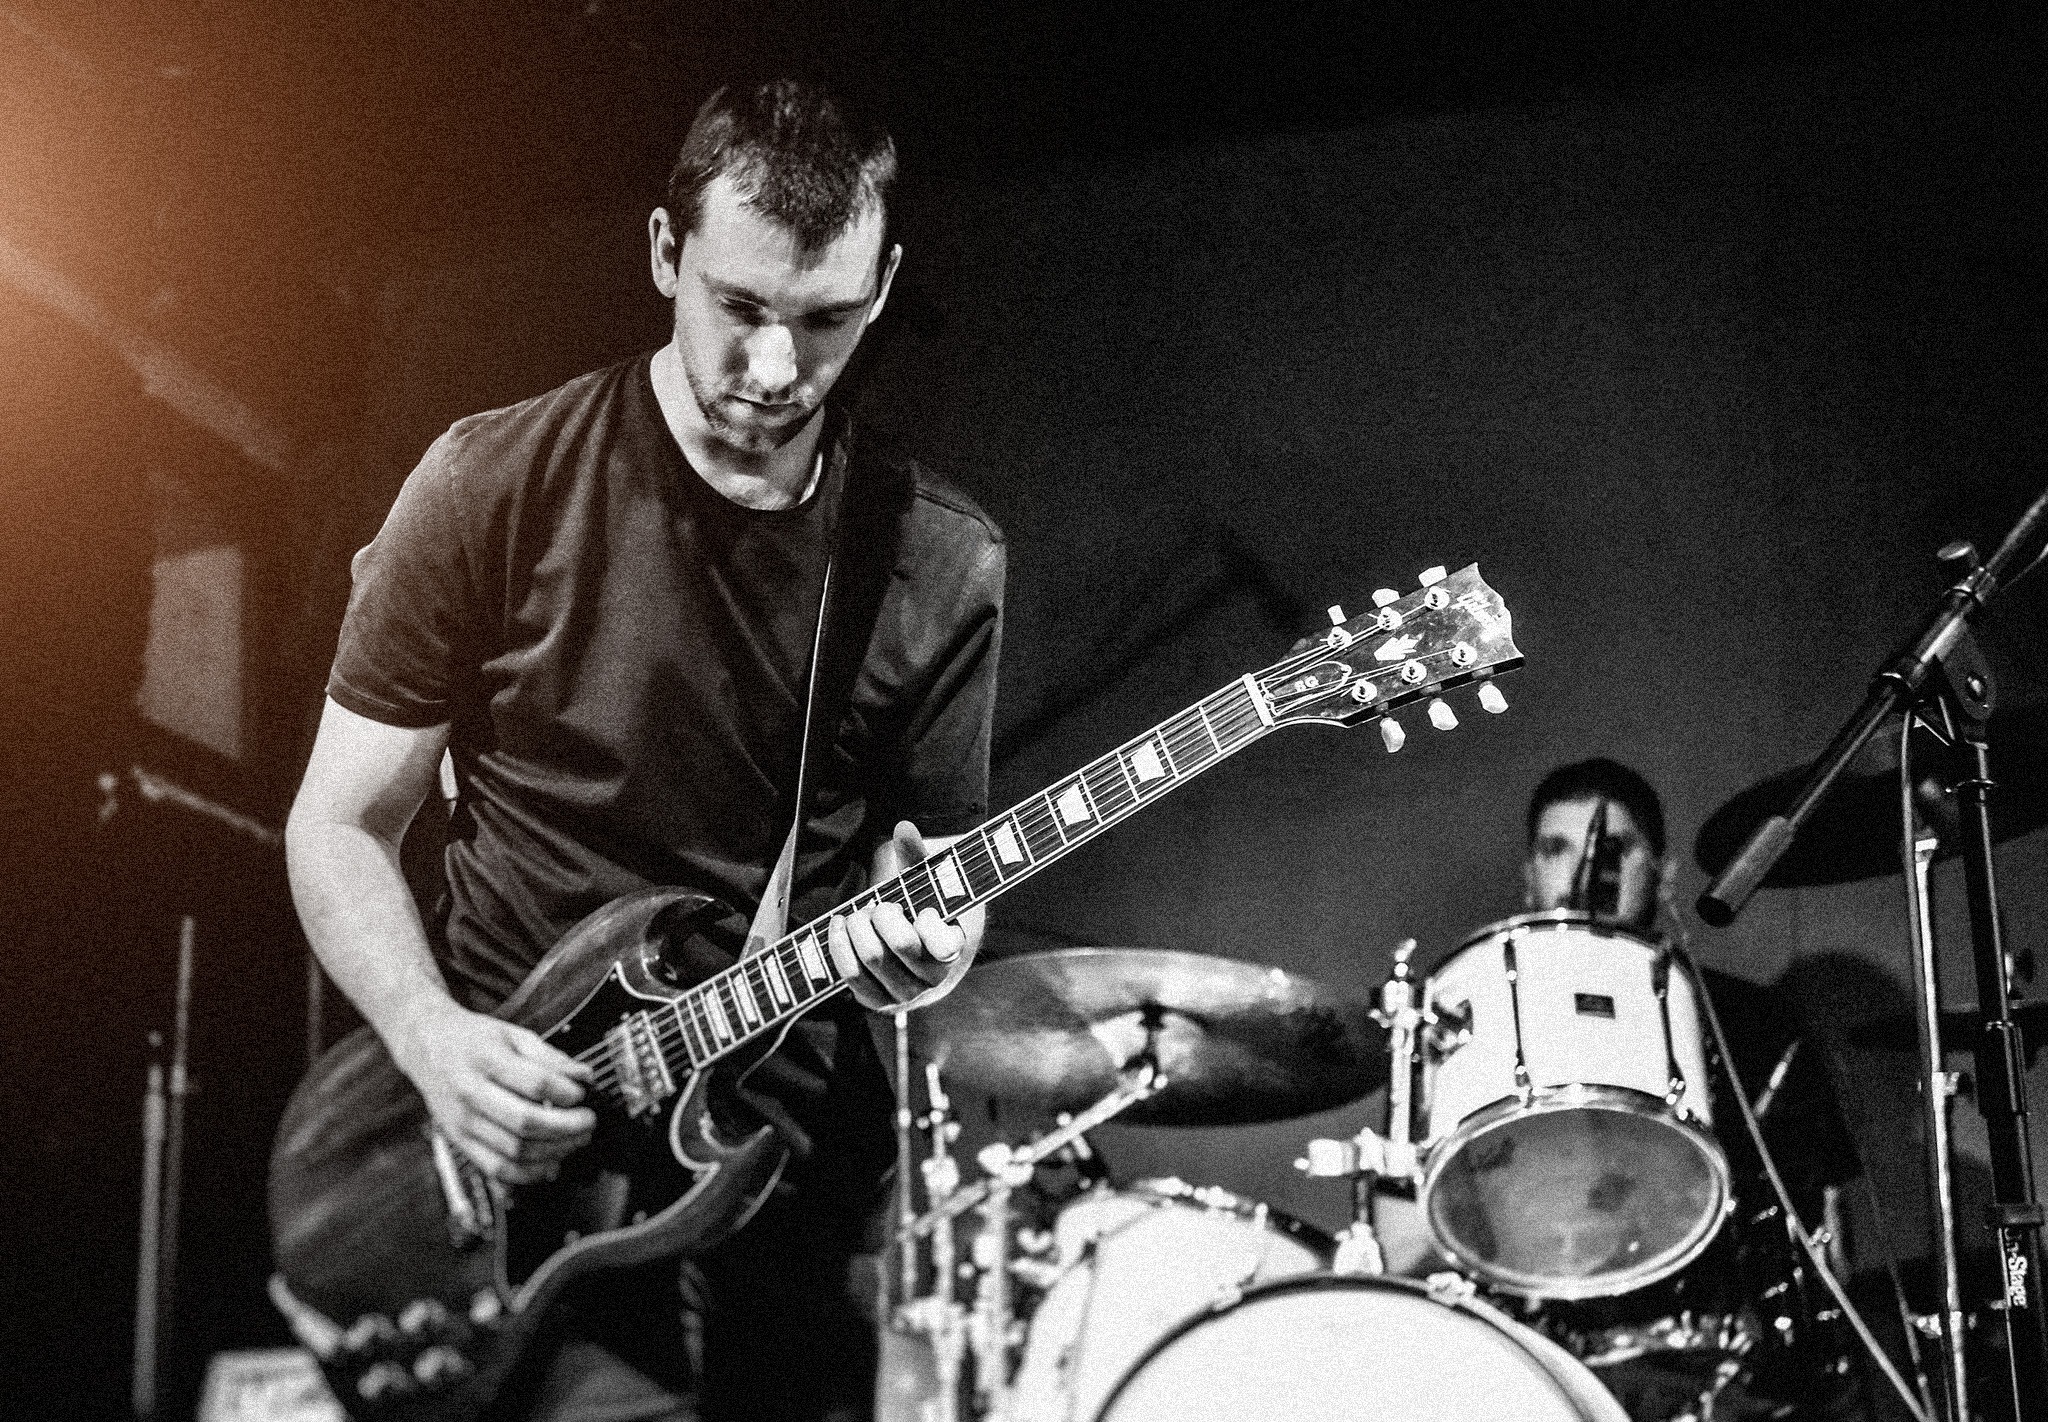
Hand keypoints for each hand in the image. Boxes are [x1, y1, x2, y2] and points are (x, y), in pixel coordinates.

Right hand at [393, 1000, 595, 1184]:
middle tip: (588, 1122)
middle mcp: (470, 1093)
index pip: (535, 1083)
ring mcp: (462, 1122)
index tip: (582, 1092)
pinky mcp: (459, 1141)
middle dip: (568, 1128)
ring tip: (576, 1141)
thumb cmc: (474, 1039)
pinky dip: (528, 1173)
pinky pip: (496, 1169)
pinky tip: (550, 1163)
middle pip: (526, 1122)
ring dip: (554, 1152)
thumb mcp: (514, 1034)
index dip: (567, 1092)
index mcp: (486, 1059)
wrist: (426, 1044)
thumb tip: (584, 1076)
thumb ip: (550, 1057)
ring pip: (514, 1151)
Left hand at [826, 821, 980, 1010]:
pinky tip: (838, 924)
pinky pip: (852, 978)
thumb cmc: (926, 909)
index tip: (923, 909)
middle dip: (882, 916)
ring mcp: (904, 993)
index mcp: (952, 949)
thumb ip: (918, 857)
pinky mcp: (877, 1000)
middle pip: (901, 947)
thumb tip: (903, 827)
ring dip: (858, 928)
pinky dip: (840, 946)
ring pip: (873, 961)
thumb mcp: (930, 883)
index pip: (944, 946)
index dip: (928, 923)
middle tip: (879, 904)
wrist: (921, 954)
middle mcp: (932, 979)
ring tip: (858, 913)